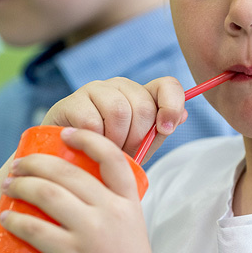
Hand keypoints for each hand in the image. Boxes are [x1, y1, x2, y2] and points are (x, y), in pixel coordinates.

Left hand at [0, 127, 170, 252]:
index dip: (87, 140)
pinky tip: (6, 217)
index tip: (65, 134)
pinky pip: (36, 229)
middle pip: (68, 173)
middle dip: (36, 163)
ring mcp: (93, 233)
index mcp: (130, 203)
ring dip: (21, 185)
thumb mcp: (132, 233)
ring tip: (8, 186)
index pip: (111, 157)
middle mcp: (113, 212)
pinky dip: (16, 220)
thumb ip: (112, 214)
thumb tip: (76, 202)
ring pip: (48, 195)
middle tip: (18, 166)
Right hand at [43, 76, 187, 160]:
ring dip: (115, 139)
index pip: (167, 86)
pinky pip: (92, 121)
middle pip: (142, 104)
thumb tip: (183, 115)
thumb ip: (158, 133)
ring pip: (118, 110)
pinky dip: (93, 140)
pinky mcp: (70, 102)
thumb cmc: (106, 156)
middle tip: (124, 151)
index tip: (166, 129)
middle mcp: (119, 87)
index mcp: (140, 95)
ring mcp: (93, 90)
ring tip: (106, 150)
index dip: (172, 105)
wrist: (68, 167)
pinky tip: (86, 146)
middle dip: (137, 137)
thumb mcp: (138, 149)